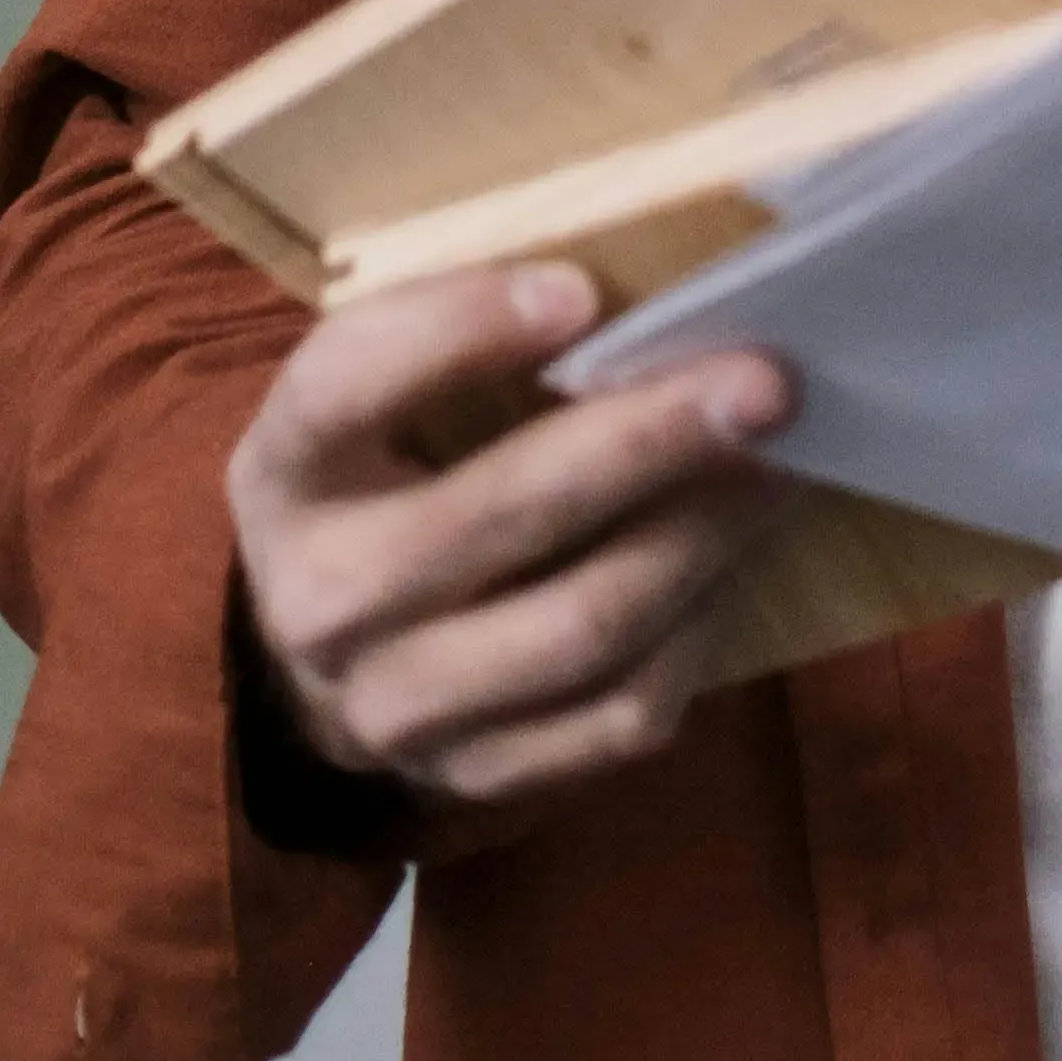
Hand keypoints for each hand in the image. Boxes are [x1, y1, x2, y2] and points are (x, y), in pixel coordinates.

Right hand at [229, 260, 796, 808]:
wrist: (324, 670)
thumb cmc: (384, 483)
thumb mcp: (374, 404)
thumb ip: (462, 342)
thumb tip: (638, 286)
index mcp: (284, 471)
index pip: (345, 384)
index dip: (457, 330)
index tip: (582, 289)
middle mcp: (320, 598)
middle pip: (499, 514)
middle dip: (647, 438)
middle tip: (763, 382)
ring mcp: (395, 707)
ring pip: (580, 626)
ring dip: (699, 537)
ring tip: (778, 466)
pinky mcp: (478, 773)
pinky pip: (616, 715)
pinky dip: (692, 634)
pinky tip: (730, 564)